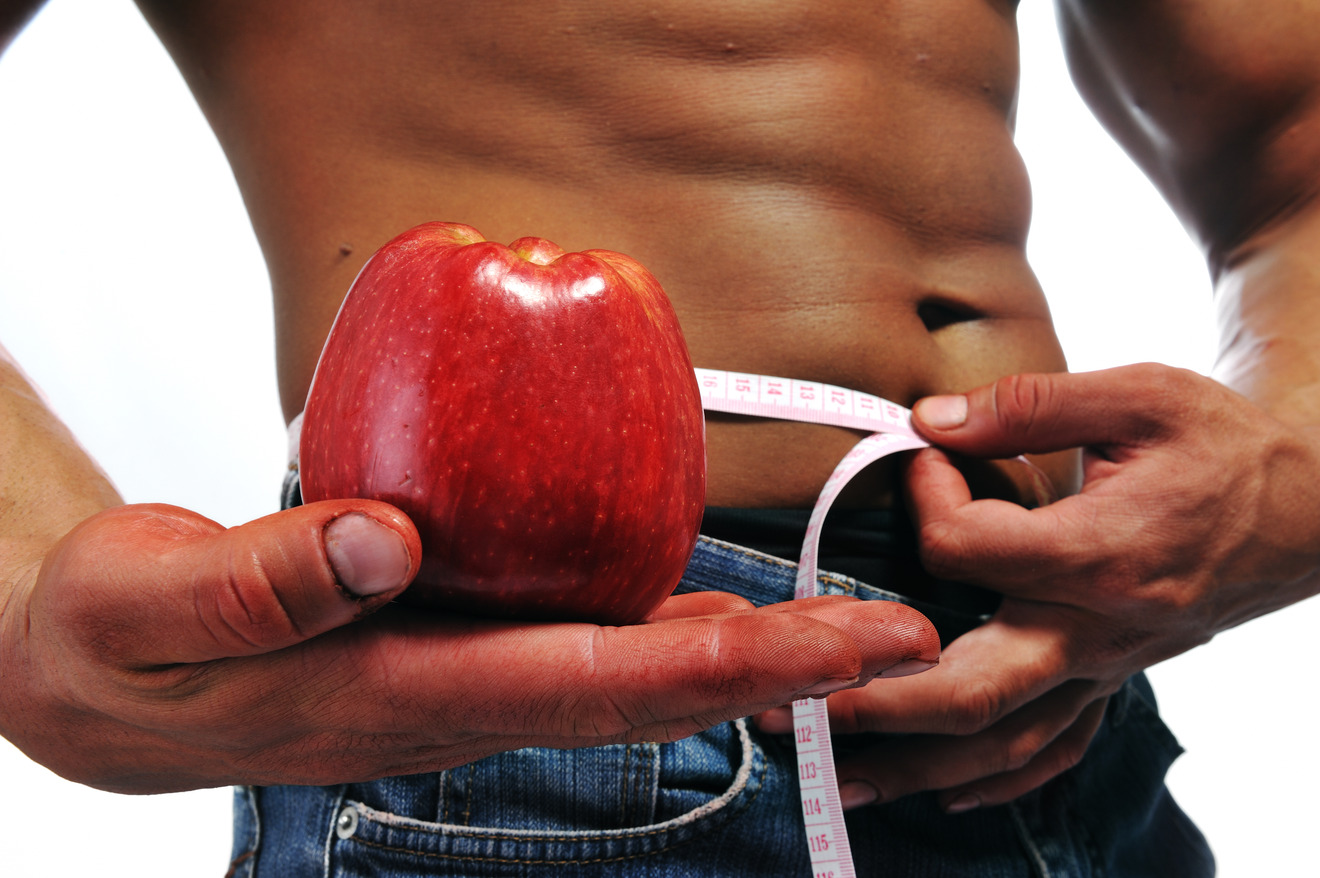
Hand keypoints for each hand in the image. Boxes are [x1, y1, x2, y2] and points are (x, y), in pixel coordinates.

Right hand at [0, 500, 938, 793]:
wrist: (104, 679)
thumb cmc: (122, 640)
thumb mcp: (153, 601)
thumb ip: (262, 576)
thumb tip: (388, 544)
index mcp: (395, 697)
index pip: (584, 685)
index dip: (715, 666)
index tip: (826, 650)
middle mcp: (453, 698)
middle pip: (641, 689)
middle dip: (777, 671)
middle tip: (900, 643)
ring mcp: (459, 678)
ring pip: (623, 670)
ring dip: (741, 653)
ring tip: (844, 628)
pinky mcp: (450, 644)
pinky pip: (576, 634)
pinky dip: (662, 620)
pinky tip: (709, 595)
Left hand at [766, 364, 1319, 811]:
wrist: (1314, 505)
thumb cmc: (1223, 444)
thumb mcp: (1141, 395)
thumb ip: (1029, 406)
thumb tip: (930, 421)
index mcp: (1096, 554)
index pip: (962, 547)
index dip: (924, 493)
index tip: (921, 456)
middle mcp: (1094, 629)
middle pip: (965, 693)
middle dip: (866, 704)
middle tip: (787, 706)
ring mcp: (1105, 667)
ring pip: (1001, 744)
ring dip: (911, 765)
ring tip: (835, 780)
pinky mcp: (1116, 679)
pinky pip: (1054, 750)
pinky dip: (995, 779)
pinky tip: (944, 790)